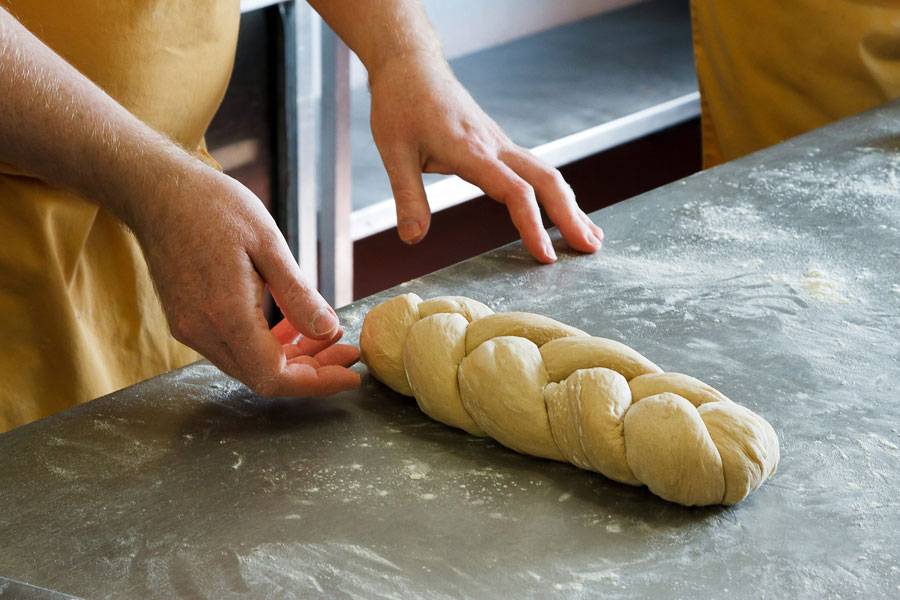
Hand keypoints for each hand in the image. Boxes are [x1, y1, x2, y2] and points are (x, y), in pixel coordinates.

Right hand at [131, 161, 360, 396]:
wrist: (157, 191)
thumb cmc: (212, 206)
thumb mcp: (268, 242)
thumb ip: (297, 294)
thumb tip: (328, 330)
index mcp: (225, 313)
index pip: (274, 376)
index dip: (316, 382)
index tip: (350, 375)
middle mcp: (202, 331)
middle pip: (263, 377)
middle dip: (311, 371)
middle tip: (346, 350)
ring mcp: (190, 329)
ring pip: (248, 366)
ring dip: (290, 359)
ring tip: (326, 336)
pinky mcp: (187, 321)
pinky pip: (233, 349)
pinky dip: (266, 347)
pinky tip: (290, 327)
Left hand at [368, 53, 603, 262]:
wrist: (411, 65)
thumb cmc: (400, 104)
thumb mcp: (393, 152)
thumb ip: (407, 197)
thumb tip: (413, 239)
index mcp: (473, 151)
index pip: (515, 192)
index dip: (533, 225)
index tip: (546, 256)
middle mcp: (496, 145)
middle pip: (547, 180)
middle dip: (572, 216)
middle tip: (591, 248)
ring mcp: (501, 143)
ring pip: (547, 173)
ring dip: (571, 204)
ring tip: (590, 236)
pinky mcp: (499, 143)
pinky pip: (536, 169)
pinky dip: (555, 192)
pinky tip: (564, 209)